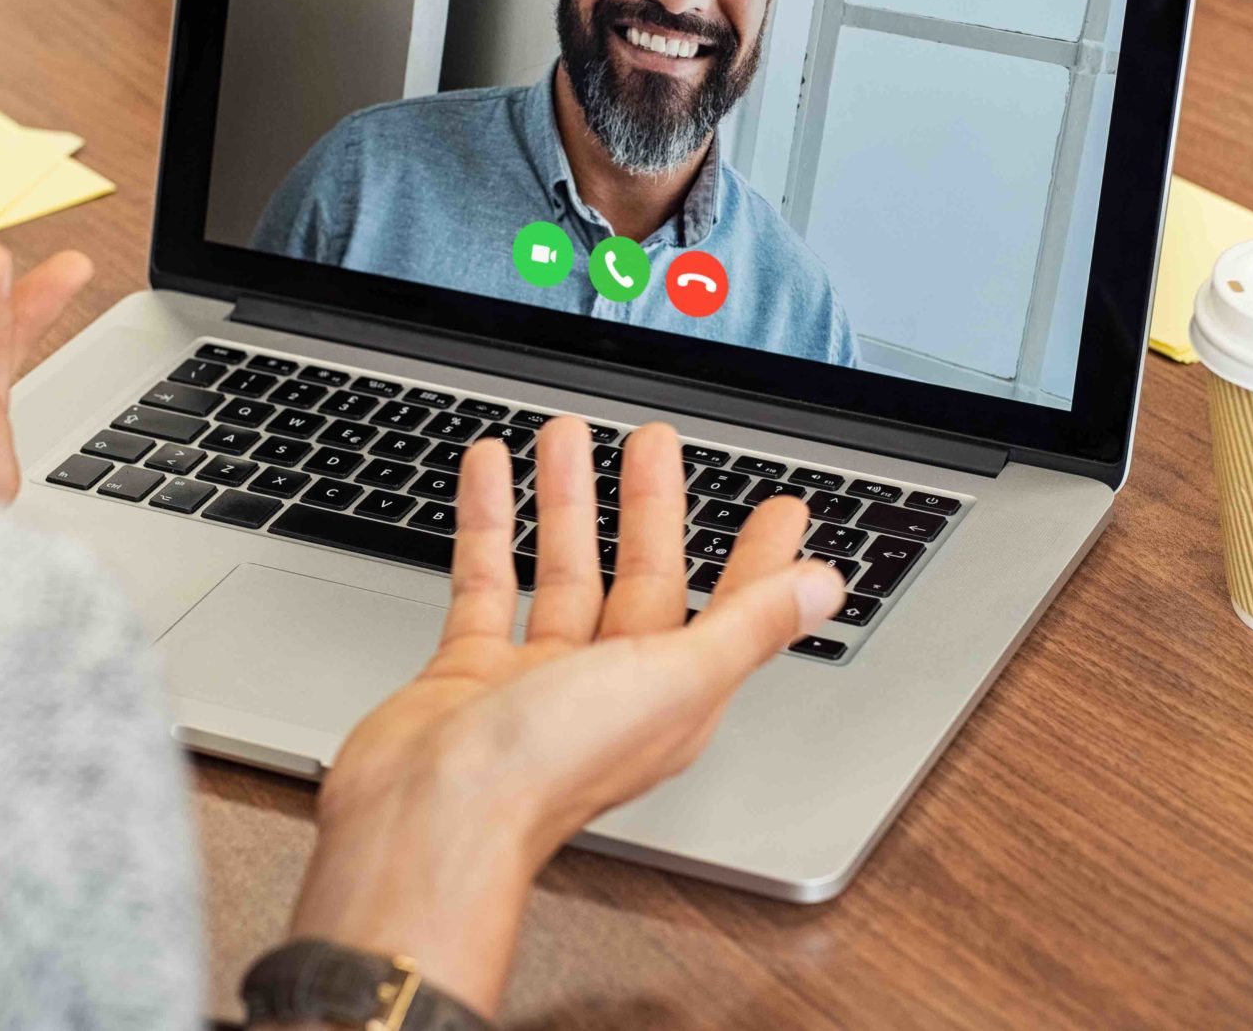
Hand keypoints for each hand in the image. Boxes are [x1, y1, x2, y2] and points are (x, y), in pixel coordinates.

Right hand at [285, 417, 844, 1013]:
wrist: (428, 818)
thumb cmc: (547, 769)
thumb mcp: (673, 681)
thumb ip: (748, 627)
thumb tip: (825, 587)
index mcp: (672, 698)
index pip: (731, 613)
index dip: (757, 559)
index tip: (779, 508)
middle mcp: (609, 689)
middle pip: (641, 578)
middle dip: (650, 506)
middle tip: (654, 441)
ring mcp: (536, 682)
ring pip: (561, 571)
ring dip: (566, 501)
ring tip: (565, 434)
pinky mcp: (469, 673)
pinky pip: (485, 581)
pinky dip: (489, 523)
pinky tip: (490, 472)